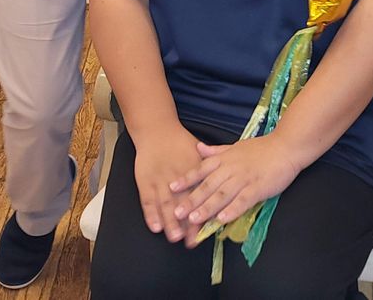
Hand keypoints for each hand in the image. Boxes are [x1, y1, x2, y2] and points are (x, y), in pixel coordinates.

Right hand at [133, 126, 202, 243]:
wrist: (156, 130)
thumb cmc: (180, 142)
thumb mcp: (197, 152)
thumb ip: (210, 166)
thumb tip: (228, 180)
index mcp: (192, 169)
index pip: (199, 192)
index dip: (204, 209)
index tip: (208, 226)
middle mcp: (176, 176)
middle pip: (182, 201)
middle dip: (187, 221)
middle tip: (192, 240)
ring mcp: (159, 179)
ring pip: (165, 203)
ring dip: (169, 221)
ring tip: (175, 236)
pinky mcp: (145, 181)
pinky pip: (147, 200)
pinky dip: (150, 214)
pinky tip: (155, 227)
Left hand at [169, 134, 298, 232]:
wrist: (285, 147)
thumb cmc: (261, 148)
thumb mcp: (235, 146)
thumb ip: (216, 151)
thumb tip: (198, 148)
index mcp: (225, 159)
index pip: (202, 169)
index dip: (186, 179)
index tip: (171, 188)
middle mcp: (231, 168)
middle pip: (208, 185)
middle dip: (192, 199)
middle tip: (177, 212)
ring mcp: (244, 178)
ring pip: (222, 194)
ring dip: (207, 207)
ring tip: (194, 219)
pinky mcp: (257, 188)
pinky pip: (242, 200)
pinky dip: (232, 210)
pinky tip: (222, 219)